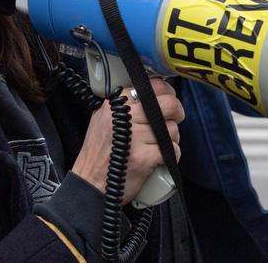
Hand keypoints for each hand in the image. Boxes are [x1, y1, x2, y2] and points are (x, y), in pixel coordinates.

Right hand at [71, 78, 184, 204]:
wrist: (90, 182)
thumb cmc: (98, 153)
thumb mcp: (102, 118)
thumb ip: (123, 105)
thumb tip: (150, 95)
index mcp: (117, 103)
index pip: (151, 86)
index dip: (166, 92)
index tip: (168, 99)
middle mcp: (126, 116)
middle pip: (168, 104)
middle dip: (177, 111)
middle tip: (175, 118)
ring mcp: (136, 136)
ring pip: (172, 129)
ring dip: (171, 138)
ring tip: (159, 145)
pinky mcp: (144, 156)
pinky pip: (172, 149)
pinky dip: (171, 155)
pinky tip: (160, 159)